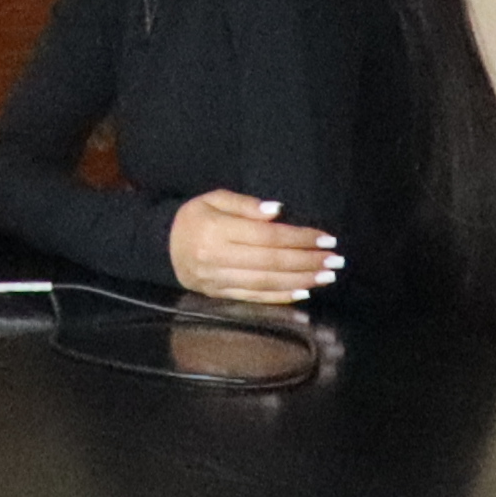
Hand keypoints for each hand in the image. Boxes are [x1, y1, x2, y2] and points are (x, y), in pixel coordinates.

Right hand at [165, 192, 339, 305]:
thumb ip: (245, 204)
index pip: (266, 236)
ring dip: (302, 280)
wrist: (160, 247)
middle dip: (307, 261)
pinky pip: (256, 297)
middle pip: (271, 261)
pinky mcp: (220, 295)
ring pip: (267, 282)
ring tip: (328, 276)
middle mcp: (217, 257)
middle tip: (335, 260)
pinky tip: (304, 291)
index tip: (326, 238)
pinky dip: (282, 296)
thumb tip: (278, 213)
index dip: (299, 238)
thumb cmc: (193, 218)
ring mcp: (218, 280)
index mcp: (215, 230)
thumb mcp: (213, 199)